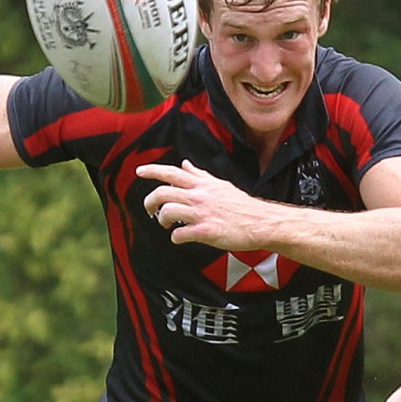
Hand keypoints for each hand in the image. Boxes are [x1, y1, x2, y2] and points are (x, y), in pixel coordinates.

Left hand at [136, 159, 269, 249]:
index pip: (172, 172)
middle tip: (150, 210)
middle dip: (150, 202)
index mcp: (203, 185)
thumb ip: (200, 175)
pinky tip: (180, 237)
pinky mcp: (206, 231)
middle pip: (163, 193)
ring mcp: (202, 214)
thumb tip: (186, 164)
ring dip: (162, 219)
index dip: (153, 170)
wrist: (261, 222)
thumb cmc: (242, 206)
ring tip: (167, 224)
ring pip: (168, 212)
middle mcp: (200, 197)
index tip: (139, 172)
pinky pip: (180, 234)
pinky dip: (175, 237)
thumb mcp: (220, 185)